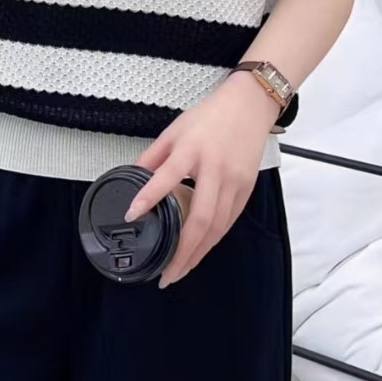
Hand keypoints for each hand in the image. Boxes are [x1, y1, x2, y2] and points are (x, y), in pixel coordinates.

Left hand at [123, 79, 276, 287]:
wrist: (250, 106)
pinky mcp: (246, 189)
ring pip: (217, 227)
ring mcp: (234, 181)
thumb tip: (132, 175)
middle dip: (183, 252)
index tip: (132, 214)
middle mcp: (215, 169)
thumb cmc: (211, 116)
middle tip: (166, 274)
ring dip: (198, 253)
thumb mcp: (175, 130)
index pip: (167, 176)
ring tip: (180, 270)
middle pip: (200, 218)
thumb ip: (153, 156)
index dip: (148, 197)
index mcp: (192, 150)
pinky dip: (213, 239)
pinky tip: (200, 251)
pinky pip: (229, 221)